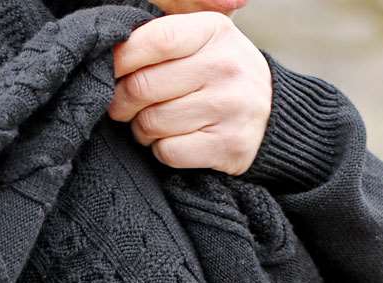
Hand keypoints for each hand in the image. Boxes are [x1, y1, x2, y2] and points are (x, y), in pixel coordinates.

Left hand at [108, 12, 271, 175]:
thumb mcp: (202, 42)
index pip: (155, 40)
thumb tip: (112, 48)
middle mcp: (225, 65)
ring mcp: (229, 106)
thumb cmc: (219, 76)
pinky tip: (175, 140)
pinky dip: (162, 151)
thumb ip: (163, 38)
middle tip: (123, 107)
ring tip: (155, 124)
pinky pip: (168, 152)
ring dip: (142, 130)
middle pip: (143, 87)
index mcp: (214, 31)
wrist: (271, 115)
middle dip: (122, 103)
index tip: (111, 73)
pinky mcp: (227, 145)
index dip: (121, 60)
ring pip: (151, 123)